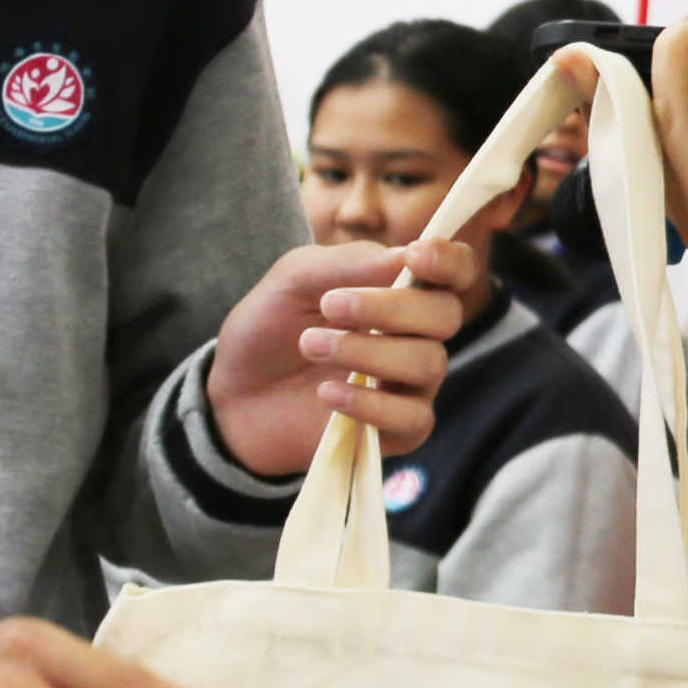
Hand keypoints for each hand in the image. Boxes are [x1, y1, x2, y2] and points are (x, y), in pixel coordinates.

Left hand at [208, 236, 480, 480]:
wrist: (233, 393)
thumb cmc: (270, 327)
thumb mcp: (296, 279)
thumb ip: (348, 263)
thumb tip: (405, 256)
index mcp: (401, 291)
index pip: (454, 272)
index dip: (449, 260)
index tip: (415, 255)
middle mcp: (417, 336)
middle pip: (445, 315)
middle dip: (391, 307)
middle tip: (331, 306)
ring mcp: (411, 386)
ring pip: (428, 363)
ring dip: (367, 351)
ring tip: (311, 345)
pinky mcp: (397, 432)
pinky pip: (412, 418)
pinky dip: (371, 404)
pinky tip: (328, 392)